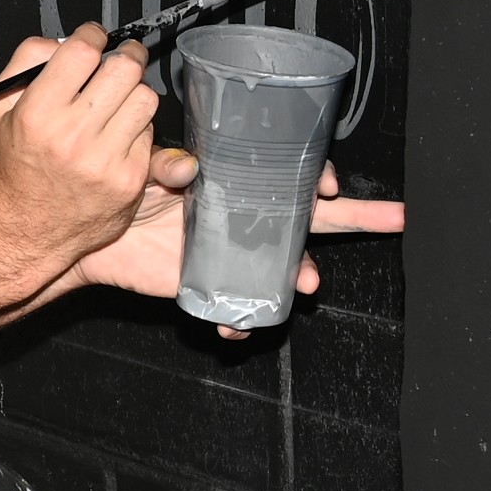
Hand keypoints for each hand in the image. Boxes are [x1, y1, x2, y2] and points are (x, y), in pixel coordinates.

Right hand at [0, 30, 159, 272]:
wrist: (29, 228)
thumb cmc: (18, 164)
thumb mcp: (2, 109)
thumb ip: (26, 63)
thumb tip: (65, 41)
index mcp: (38, 113)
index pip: (81, 52)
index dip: (93, 35)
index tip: (94, 37)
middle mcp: (72, 136)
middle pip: (123, 69)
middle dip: (127, 56)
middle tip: (122, 58)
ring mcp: (105, 160)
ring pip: (145, 98)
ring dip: (134, 92)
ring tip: (119, 100)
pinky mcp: (129, 179)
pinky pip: (150, 134)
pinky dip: (137, 129)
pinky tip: (118, 136)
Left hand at [67, 162, 410, 329]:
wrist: (95, 235)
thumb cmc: (127, 193)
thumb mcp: (149, 169)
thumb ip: (169, 165)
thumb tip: (190, 169)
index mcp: (238, 183)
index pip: (291, 176)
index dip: (319, 179)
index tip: (331, 186)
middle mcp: (245, 218)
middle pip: (313, 219)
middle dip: (360, 217)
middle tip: (395, 217)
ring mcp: (234, 254)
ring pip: (285, 269)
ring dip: (301, 276)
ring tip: (305, 282)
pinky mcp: (214, 285)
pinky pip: (241, 309)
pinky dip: (243, 321)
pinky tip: (235, 325)